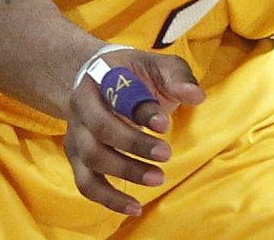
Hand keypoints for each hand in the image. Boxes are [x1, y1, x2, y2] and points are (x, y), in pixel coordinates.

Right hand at [63, 48, 204, 215]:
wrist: (100, 83)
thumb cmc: (135, 75)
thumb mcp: (159, 66)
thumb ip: (178, 78)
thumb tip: (196, 96)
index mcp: (100, 76)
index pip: (116, 94)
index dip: (139, 110)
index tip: (164, 124)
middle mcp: (81, 105)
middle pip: (100, 129)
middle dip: (134, 144)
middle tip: (166, 154)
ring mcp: (76, 133)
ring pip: (93, 158)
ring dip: (125, 171)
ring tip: (158, 178)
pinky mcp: (78, 159)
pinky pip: (87, 184)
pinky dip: (109, 199)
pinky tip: (134, 207)